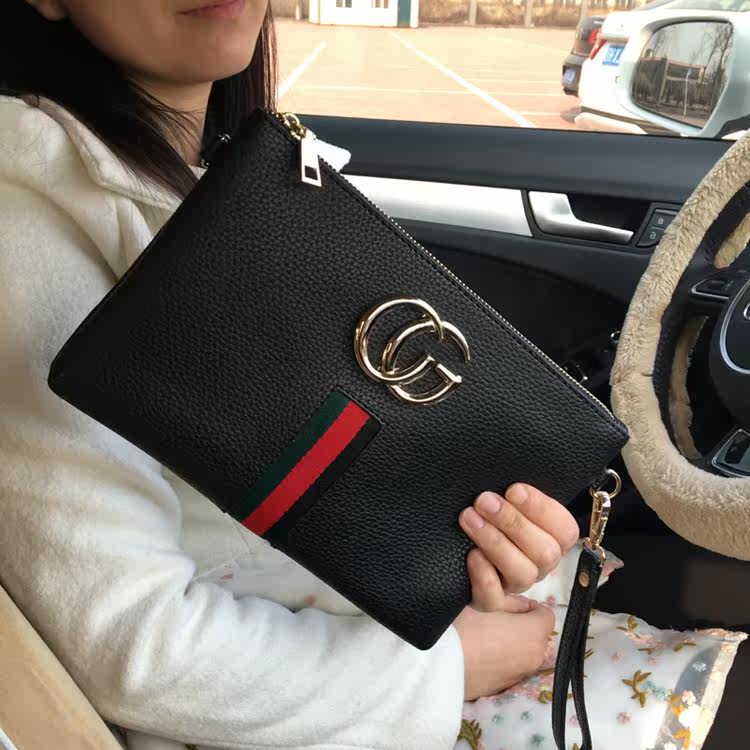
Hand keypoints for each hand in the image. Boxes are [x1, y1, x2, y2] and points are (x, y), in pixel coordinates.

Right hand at [454, 600, 554, 699]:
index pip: (546, 614)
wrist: (436, 665)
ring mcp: (518, 676)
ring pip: (522, 651)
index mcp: (534, 634)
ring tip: (482, 634)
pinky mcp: (501, 689)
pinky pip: (508, 666)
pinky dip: (499, 658)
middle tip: (493, 616)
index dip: (527, 605)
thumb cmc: (462, 626)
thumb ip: (509, 599)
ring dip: (510, 642)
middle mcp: (533, 659)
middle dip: (520, 624)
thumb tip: (519, 605)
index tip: (506, 602)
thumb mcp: (484, 599)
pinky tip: (477, 652)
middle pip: (535, 634)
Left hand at [460, 484, 578, 609]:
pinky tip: (471, 555)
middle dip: (513, 523)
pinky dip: (484, 576)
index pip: (566, 530)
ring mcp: (514, 584)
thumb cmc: (488, 516)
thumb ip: (516, 497)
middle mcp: (538, 564)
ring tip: (469, 519)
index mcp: (551, 539)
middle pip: (544, 552)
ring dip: (495, 543)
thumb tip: (513, 484)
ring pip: (522, 574)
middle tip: (484, 500)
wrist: (457, 549)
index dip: (542, 509)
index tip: (514, 489)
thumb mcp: (507, 503)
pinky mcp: (489, 601)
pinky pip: (494, 598)